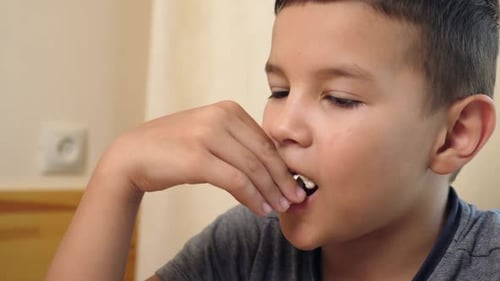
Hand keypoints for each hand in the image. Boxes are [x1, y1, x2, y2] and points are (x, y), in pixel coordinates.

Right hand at [100, 101, 305, 215]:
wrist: (133, 155)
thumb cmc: (174, 149)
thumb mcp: (210, 137)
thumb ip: (238, 144)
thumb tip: (271, 169)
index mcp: (228, 109)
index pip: (266, 141)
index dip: (283, 166)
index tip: (294, 185)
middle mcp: (220, 117)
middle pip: (264, 154)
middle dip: (283, 181)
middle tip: (296, 200)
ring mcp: (208, 135)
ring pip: (253, 168)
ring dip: (270, 192)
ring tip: (279, 208)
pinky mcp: (197, 157)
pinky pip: (236, 181)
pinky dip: (252, 197)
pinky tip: (260, 209)